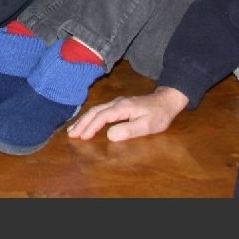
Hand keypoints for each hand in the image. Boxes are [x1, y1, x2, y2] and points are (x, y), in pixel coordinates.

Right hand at [69, 86, 187, 141]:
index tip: (82, 137)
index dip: (91, 127)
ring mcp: (117, 102)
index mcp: (123, 108)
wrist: (167, 101)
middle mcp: (117, 103)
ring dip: (84, 119)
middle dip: (82, 123)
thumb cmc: (159, 115)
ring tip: (73, 129)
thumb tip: (110, 135)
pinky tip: (86, 122)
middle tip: (71, 134)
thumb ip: (129, 130)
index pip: (102, 117)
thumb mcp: (148, 125)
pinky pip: (100, 110)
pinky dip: (90, 116)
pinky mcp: (119, 105)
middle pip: (95, 111)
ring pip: (96, 109)